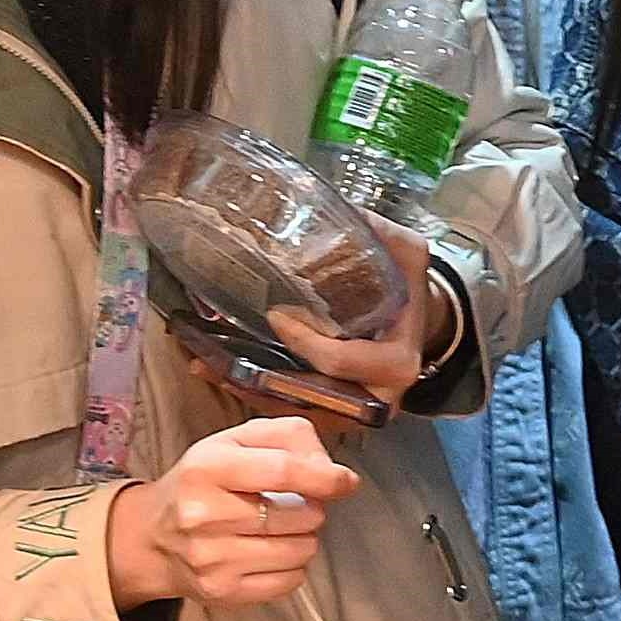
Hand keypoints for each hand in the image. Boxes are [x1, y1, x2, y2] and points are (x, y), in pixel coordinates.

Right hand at [105, 418, 363, 610]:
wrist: (151, 537)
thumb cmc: (203, 483)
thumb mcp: (236, 441)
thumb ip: (289, 437)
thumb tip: (332, 469)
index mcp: (206, 467)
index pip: (284, 471)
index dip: (327, 477)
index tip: (345, 482)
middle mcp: (203, 514)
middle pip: (302, 515)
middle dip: (312, 509)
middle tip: (292, 505)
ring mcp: (210, 558)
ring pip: (301, 550)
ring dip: (303, 538)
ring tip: (278, 529)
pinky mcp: (220, 590)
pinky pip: (290, 581)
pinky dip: (292, 566)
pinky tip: (269, 552)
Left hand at [210, 213, 447, 418]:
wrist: (415, 319)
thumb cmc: (407, 290)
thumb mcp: (407, 255)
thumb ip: (378, 233)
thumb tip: (334, 210)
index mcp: (396, 363)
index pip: (340, 361)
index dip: (305, 342)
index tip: (276, 315)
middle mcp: (375, 397)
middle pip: (309, 396)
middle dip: (260, 377)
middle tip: (216, 354)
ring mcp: (351, 410)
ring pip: (293, 408)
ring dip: (247, 388)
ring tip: (206, 365)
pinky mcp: (331, 411)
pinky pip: (289, 409)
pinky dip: (255, 393)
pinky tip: (220, 372)